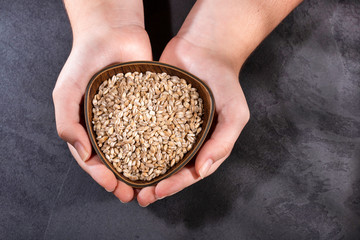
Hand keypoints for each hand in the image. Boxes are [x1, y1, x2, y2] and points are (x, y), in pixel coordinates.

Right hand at [53, 23, 151, 201]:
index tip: (113, 187)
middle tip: (133, 195)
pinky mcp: (150, 107)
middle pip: (118, 159)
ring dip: (144, 168)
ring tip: (152, 184)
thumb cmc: (84, 60)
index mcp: (88, 127)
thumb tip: (81, 153)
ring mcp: (131, 117)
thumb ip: (67, 122)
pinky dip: (161, 143)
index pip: (94, 159)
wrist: (111, 32)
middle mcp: (111, 126)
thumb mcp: (66, 91)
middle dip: (124, 179)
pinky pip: (156, 127)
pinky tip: (168, 156)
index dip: (101, 176)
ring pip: (139, 148)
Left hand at [136, 36, 249, 205]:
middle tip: (137, 197)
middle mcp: (185, 140)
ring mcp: (167, 126)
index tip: (157, 192)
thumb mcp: (235, 112)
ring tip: (123, 181)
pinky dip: (129, 140)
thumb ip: (223, 141)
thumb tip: (201, 170)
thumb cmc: (225, 80)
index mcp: (205, 145)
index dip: (174, 184)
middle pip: (168, 168)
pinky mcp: (152, 111)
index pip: (189, 172)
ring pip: (151, 152)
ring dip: (138, 169)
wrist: (205, 48)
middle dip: (153, 184)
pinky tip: (115, 149)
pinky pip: (139, 128)